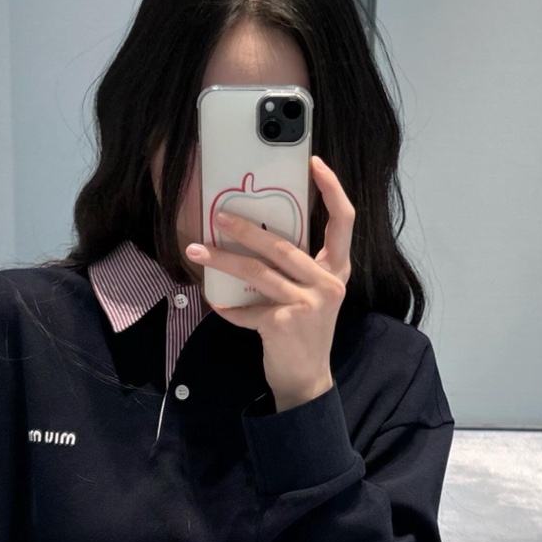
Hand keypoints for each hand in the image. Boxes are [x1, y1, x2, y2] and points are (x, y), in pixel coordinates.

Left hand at [187, 155, 353, 410]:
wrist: (306, 379)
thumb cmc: (304, 331)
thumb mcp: (311, 295)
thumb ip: (296, 268)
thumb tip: (254, 235)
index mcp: (336, 270)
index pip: (344, 221)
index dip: (332, 189)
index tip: (315, 163)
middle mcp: (327, 283)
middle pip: (282, 244)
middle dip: (245, 228)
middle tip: (218, 215)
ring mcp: (308, 304)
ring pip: (257, 272)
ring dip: (222, 260)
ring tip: (198, 252)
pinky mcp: (284, 324)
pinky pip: (246, 309)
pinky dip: (228, 307)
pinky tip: (216, 304)